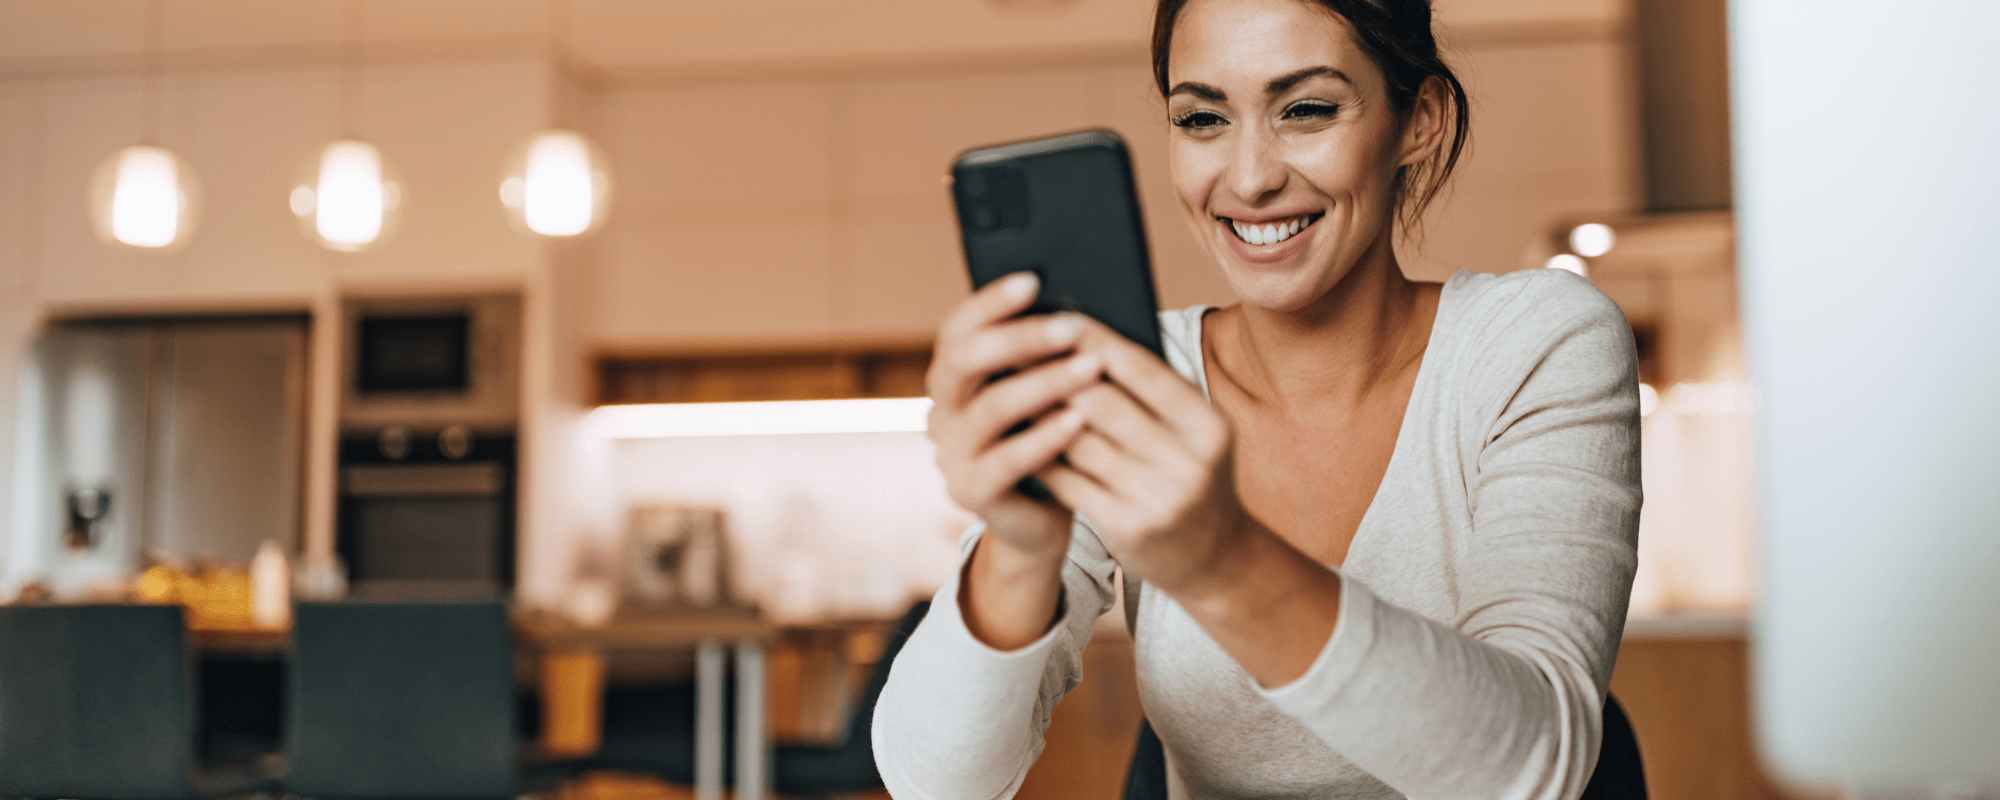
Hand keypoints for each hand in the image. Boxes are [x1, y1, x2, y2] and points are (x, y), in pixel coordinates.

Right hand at [927, 272, 1106, 647]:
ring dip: (1044, 383)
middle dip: (1020, 337)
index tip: (1034, 280)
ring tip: (1091, 367)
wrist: (1042, 520)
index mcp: (953, 379)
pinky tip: (1079, 420)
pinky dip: (1044, 436)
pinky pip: (1004, 460)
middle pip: (962, 360)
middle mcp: (941, 411)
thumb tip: (1081, 304)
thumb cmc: (1050, 442)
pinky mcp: (968, 492)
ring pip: (989, 408)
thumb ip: (1045, 359)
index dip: (990, 302)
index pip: (956, 328)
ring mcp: (950, 454)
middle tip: (1073, 326)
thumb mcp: (1045, 394)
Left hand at [1037, 317, 1251, 597]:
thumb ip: (1150, 392)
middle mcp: (1189, 462)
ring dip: (1040, 414)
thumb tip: (1083, 338)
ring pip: (1078, 443)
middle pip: (1103, 404)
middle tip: (1016, 349)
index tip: (1056, 317)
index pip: (1143, 370)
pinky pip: (1069, 482)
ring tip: (1010, 388)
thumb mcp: (1191, 432)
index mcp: (1208, 425)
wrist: (1213, 555)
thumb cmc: (1188, 473)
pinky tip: (1019, 438)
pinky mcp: (1128, 528)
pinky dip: (1042, 456)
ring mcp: (1159, 499)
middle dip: (1056, 374)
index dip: (1096, 340)